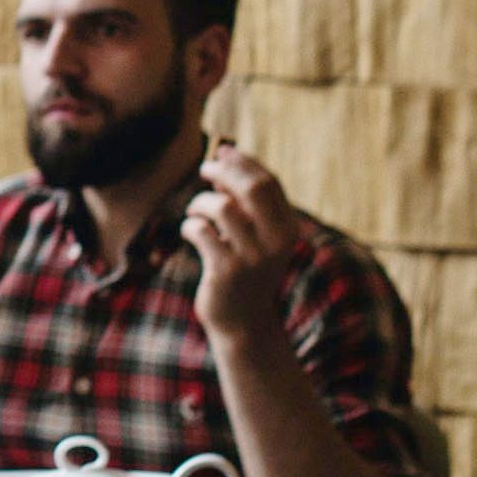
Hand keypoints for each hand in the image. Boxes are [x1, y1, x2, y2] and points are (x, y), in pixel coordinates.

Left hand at [184, 145, 299, 346]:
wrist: (243, 323)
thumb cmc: (244, 270)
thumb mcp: (251, 234)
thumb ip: (241, 198)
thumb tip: (222, 155)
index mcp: (286, 229)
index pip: (268, 182)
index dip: (242, 162)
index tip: (222, 153)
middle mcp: (275, 241)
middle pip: (252, 188)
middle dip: (225, 171)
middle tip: (204, 168)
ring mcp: (252, 258)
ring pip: (223, 207)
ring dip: (202, 201)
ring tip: (195, 211)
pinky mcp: (226, 271)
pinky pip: (201, 232)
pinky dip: (190, 226)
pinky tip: (190, 232)